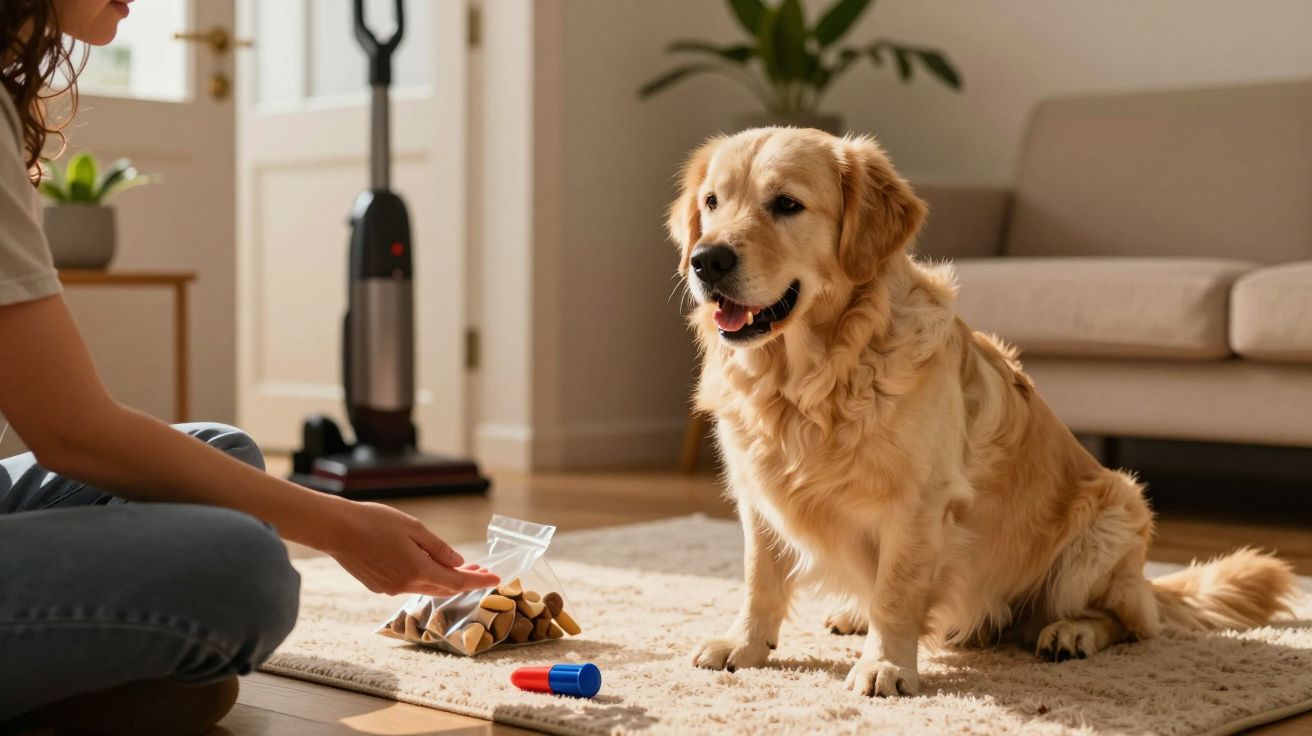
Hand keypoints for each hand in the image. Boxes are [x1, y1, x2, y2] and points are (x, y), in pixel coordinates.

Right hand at [318, 499, 499, 595]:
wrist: (336, 529)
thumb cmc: (375, 522)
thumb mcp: (414, 529)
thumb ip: (439, 548)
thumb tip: (458, 563)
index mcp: (417, 570)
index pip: (457, 582)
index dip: (479, 581)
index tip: (497, 579)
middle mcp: (405, 585)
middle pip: (444, 588)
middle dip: (464, 580)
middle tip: (479, 570)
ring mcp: (390, 588)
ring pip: (425, 587)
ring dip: (443, 579)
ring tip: (457, 566)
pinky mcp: (378, 586)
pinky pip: (408, 584)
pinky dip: (422, 577)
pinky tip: (424, 564)